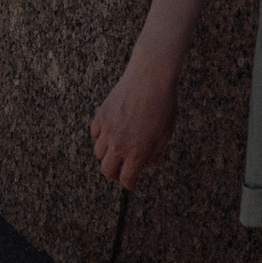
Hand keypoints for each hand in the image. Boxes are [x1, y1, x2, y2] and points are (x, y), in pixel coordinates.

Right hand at [90, 59, 177, 191]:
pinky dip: (100, 137)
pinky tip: (110, 133)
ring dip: (107, 155)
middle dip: (114, 173)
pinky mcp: (100, 116)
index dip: (129, 184)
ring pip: (98, 153)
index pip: (127, 179)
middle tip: (121, 170)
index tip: (131, 183)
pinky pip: (95, 134)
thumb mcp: (166, 133)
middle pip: (107, 170)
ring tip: (116, 150)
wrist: (150, 78)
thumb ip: (156, 151)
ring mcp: (107, 130)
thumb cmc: (163, 104)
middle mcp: (119, 144)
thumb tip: (149, 164)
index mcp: (137, 152)